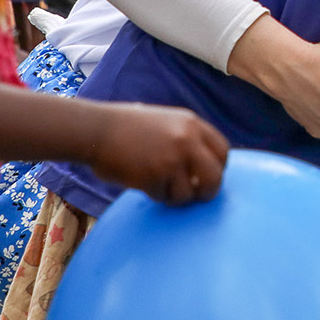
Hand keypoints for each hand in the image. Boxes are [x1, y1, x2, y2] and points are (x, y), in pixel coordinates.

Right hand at [89, 103, 229, 203]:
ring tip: (158, 184)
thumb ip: (188, 140)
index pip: (223, 152)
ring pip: (188, 194)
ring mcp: (172, 159)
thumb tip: (205, 168)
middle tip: (195, 196)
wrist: (95, 129)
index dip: (218, 169)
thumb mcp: (166, 122)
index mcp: (192, 124)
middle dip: (207, 192)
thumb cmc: (126, 127)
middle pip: (215, 177)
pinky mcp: (155, 176)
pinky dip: (154, 195)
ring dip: (174, 196)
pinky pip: (164, 197)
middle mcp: (187, 140)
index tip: (207, 177)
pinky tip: (141, 182)